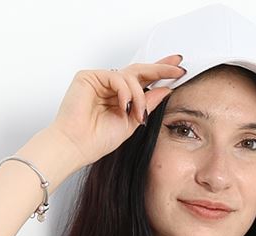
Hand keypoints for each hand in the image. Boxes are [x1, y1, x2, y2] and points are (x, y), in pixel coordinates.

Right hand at [51, 57, 186, 168]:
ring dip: (140, 96)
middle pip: (138, 70)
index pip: (143, 80)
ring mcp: (99, 80)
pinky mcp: (88, 76)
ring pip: (129, 76)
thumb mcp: (132, 122)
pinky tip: (124, 106)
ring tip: (138, 115)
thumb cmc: (97, 140)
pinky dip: (124, 91)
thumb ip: (148, 105)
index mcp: (120, 97)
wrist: (76, 147)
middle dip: (160, 69)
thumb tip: (166, 89)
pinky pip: (116, 76)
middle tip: (177, 68)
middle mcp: (110, 86)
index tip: (178, 69)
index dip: (160, 72)